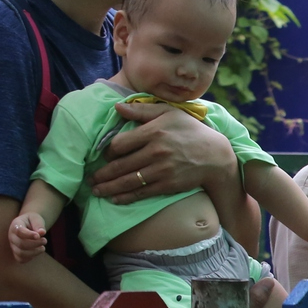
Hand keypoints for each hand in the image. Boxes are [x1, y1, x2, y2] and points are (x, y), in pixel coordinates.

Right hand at [9, 213, 47, 262]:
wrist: (28, 224)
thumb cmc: (32, 221)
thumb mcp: (36, 218)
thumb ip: (38, 224)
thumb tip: (42, 232)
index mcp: (15, 225)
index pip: (19, 231)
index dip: (29, 235)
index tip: (38, 236)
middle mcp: (12, 236)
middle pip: (21, 244)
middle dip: (35, 244)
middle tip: (44, 240)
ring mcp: (13, 245)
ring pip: (20, 253)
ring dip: (34, 252)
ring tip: (42, 247)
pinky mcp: (16, 252)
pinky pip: (21, 259)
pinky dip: (30, 257)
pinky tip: (37, 251)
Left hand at [91, 101, 236, 203]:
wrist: (215, 156)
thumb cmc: (191, 131)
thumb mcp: (169, 113)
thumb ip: (142, 110)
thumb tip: (117, 107)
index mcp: (154, 131)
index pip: (119, 144)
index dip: (108, 152)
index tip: (106, 156)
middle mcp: (156, 151)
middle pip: (120, 165)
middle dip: (102, 174)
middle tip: (91, 179)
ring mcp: (162, 170)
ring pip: (128, 181)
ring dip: (109, 188)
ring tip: (97, 191)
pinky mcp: (168, 184)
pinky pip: (142, 192)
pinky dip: (126, 197)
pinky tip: (115, 199)